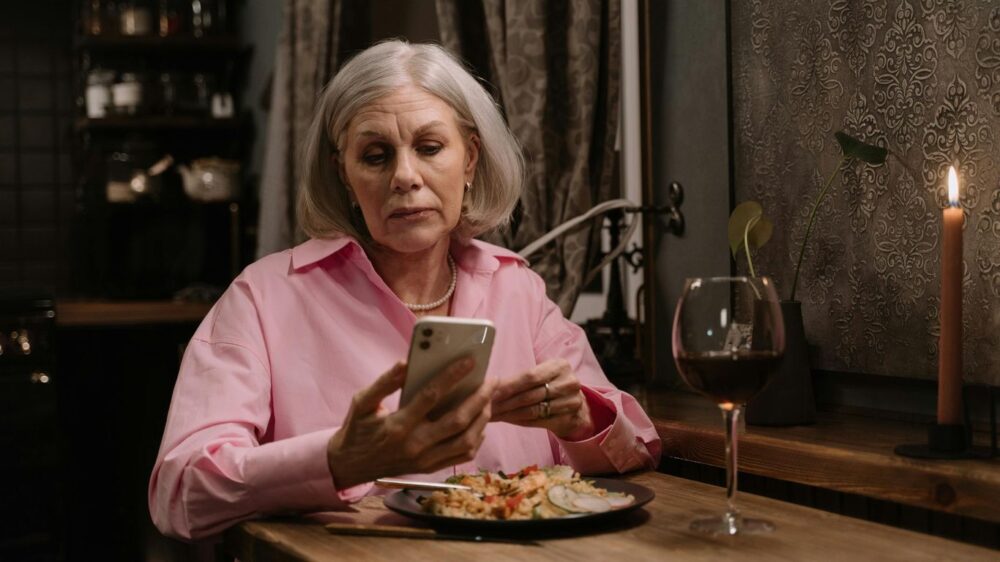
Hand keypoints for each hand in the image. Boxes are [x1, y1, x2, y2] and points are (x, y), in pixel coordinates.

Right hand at [326, 357, 495, 489]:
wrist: (351, 465)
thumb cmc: (358, 429)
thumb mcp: (362, 402)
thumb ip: (384, 382)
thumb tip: (406, 363)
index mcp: (398, 425)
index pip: (431, 396)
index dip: (452, 375)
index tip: (470, 360)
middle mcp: (415, 445)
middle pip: (457, 420)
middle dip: (479, 397)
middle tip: (491, 380)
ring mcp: (425, 460)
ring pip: (466, 440)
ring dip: (482, 418)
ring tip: (488, 398)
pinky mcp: (431, 468)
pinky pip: (463, 455)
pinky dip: (477, 437)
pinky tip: (479, 420)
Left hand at [491, 359, 593, 440]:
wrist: (576, 404)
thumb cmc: (551, 384)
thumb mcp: (542, 374)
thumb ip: (521, 378)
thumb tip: (490, 384)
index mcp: (560, 366)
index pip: (530, 376)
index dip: (509, 386)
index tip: (490, 393)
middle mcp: (569, 382)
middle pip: (531, 395)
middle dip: (505, 402)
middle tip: (486, 407)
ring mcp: (571, 402)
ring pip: (533, 410)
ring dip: (509, 414)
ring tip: (492, 415)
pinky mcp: (569, 419)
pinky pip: (539, 422)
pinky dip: (520, 421)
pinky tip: (507, 420)